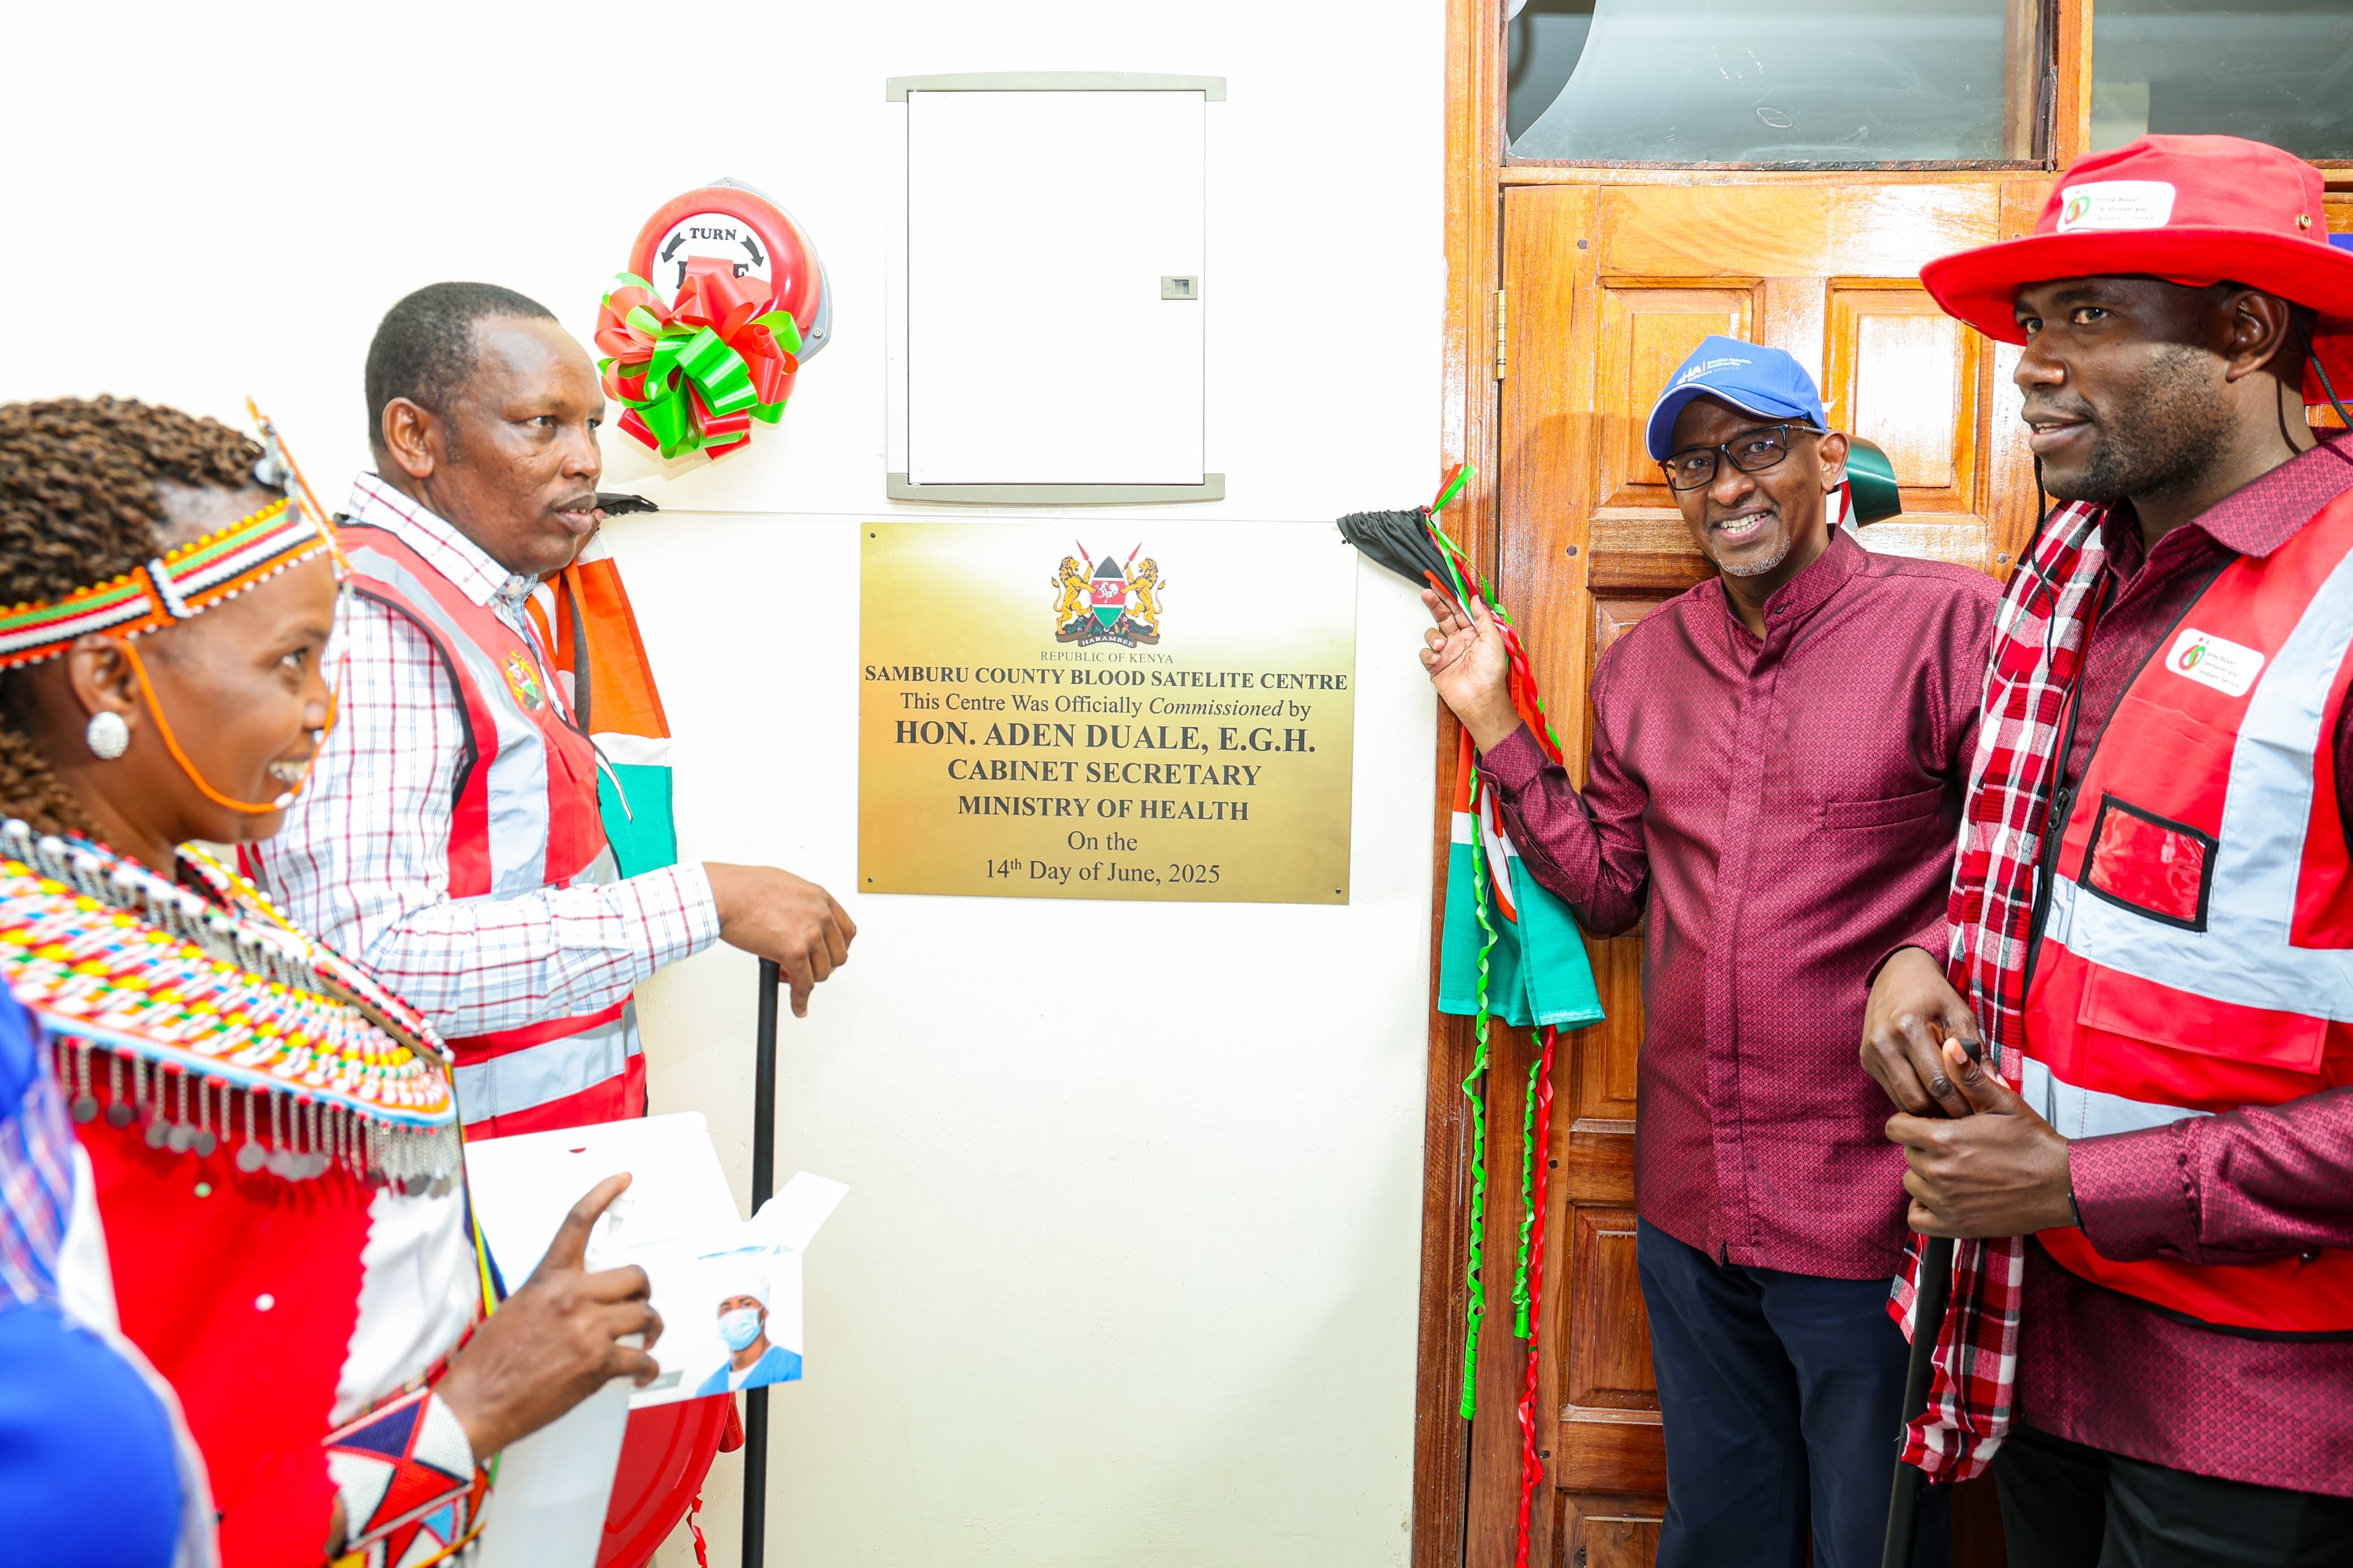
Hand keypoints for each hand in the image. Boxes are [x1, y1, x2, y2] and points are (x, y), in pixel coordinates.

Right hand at [434, 1174, 665, 1456]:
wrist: (475, 1405)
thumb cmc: (486, 1364)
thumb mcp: (514, 1310)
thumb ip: (549, 1296)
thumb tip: (572, 1302)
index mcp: (549, 1280)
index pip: (578, 1223)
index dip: (603, 1194)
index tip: (622, 1179)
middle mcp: (573, 1298)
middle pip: (634, 1276)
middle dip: (642, 1290)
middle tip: (640, 1302)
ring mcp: (589, 1331)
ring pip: (645, 1315)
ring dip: (650, 1327)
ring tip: (645, 1338)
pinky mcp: (598, 1365)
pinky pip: (641, 1358)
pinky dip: (647, 1366)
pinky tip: (642, 1371)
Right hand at [704, 862, 856, 1016]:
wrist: (727, 894)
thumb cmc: (745, 887)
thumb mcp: (786, 886)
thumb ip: (801, 904)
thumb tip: (799, 919)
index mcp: (820, 898)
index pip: (846, 931)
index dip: (837, 948)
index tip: (829, 956)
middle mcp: (820, 916)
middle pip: (837, 954)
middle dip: (822, 965)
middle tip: (807, 968)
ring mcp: (810, 934)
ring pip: (822, 972)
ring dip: (807, 980)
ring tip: (789, 977)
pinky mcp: (794, 953)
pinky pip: (804, 985)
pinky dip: (801, 999)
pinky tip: (798, 1005)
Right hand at [1418, 589, 1519, 752]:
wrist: (1480, 698)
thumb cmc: (1490, 673)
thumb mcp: (1493, 640)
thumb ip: (1482, 618)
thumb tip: (1474, 599)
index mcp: (1474, 633)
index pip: (1460, 610)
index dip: (1451, 597)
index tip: (1441, 585)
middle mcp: (1460, 640)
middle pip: (1444, 617)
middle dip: (1435, 604)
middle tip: (1427, 593)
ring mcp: (1447, 653)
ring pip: (1432, 634)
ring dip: (1434, 636)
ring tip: (1441, 645)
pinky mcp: (1437, 666)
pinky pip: (1426, 653)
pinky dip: (1429, 654)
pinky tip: (1437, 659)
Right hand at [1861, 947, 1982, 1117]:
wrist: (1897, 975)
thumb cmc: (1934, 996)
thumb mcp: (1961, 1015)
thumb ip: (1977, 1052)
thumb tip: (1998, 1086)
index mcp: (1908, 1028)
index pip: (1939, 1083)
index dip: (1962, 1103)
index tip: (1980, 1111)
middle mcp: (1883, 1043)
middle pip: (1918, 1100)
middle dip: (1945, 1112)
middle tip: (1968, 1115)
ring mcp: (1870, 1054)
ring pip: (1902, 1103)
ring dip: (1928, 1110)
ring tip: (1951, 1106)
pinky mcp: (1866, 1061)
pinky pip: (1893, 1094)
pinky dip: (1913, 1099)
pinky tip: (1931, 1094)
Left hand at [1886, 1039, 2075, 1238]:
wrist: (2062, 1185)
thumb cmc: (2032, 1141)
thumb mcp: (2003, 1102)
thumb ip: (1969, 1076)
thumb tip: (1949, 1046)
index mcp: (1943, 1139)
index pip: (1895, 1128)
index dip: (1909, 1123)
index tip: (1927, 1124)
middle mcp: (1938, 1171)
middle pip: (1907, 1154)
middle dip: (1923, 1147)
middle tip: (1953, 1146)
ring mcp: (1944, 1201)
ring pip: (1912, 1183)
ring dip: (1925, 1177)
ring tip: (1955, 1170)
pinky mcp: (1955, 1226)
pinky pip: (1917, 1218)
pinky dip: (1924, 1209)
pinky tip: (1944, 1197)